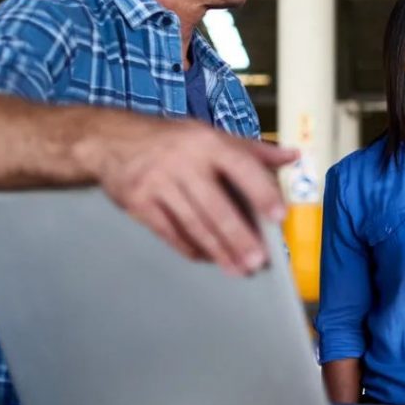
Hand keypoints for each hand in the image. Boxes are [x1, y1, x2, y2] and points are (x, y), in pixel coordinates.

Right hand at [81, 116, 297, 275]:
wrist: (111, 140)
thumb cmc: (172, 139)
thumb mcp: (212, 134)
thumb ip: (254, 149)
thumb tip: (293, 155)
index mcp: (208, 142)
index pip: (242, 167)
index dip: (262, 192)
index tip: (278, 216)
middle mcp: (183, 162)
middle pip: (215, 206)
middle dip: (239, 237)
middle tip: (258, 261)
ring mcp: (158, 182)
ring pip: (193, 223)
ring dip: (218, 250)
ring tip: (238, 269)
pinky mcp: (138, 202)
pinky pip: (168, 231)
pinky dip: (189, 247)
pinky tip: (206, 258)